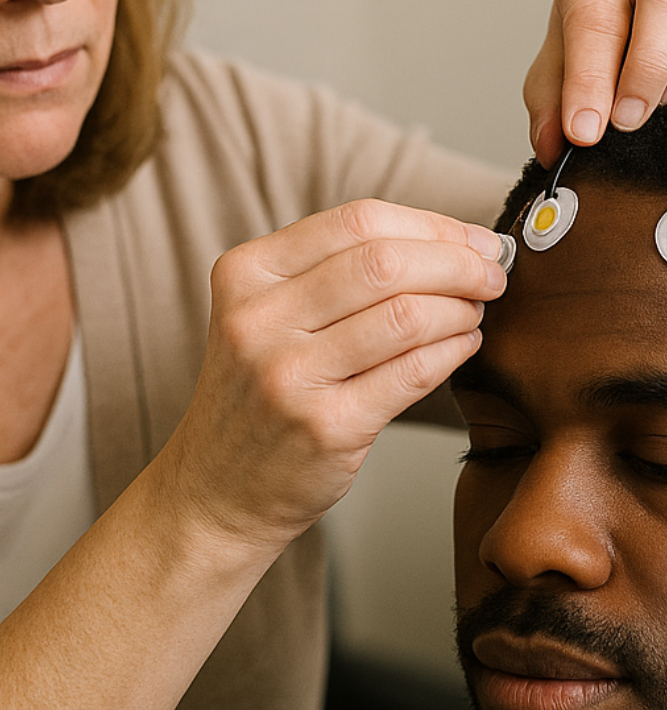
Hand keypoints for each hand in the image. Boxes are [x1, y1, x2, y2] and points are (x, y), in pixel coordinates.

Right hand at [159, 200, 506, 555]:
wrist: (218, 488)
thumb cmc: (259, 394)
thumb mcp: (266, 315)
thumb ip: (332, 272)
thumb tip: (449, 238)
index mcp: (244, 274)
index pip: (356, 221)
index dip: (430, 225)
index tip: (471, 239)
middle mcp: (257, 319)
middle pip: (384, 263)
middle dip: (457, 262)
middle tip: (490, 274)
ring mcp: (288, 375)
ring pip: (406, 314)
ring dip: (460, 309)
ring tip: (473, 314)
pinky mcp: (326, 426)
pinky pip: (414, 371)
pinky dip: (454, 351)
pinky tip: (462, 346)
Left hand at [526, 0, 666, 164]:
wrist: (645, 18)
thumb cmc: (600, 39)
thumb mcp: (561, 64)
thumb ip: (550, 103)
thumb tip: (552, 148)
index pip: (591, 19)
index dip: (588, 78)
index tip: (582, 131)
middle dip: (641, 70)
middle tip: (624, 123)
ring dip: (665, 73)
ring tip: (653, 106)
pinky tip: (666, 96)